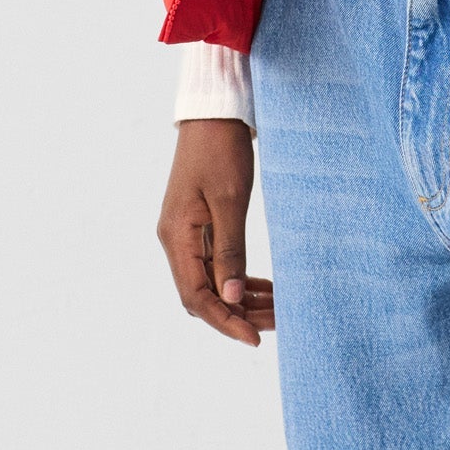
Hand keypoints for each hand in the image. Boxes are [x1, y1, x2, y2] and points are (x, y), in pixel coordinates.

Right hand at [157, 118, 273, 345]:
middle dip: (236, 313)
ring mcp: (184, 231)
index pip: (196, 298)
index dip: (225, 322)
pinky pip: (214, 262)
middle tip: (275, 323)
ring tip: (275, 308)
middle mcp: (174, 239)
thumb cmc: (221, 150)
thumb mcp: (231, 200)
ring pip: (210, 280)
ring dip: (239, 297)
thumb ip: (230, 251)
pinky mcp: (197, 222)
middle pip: (201, 295)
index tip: (254, 338)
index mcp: (175, 236)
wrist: (214, 111)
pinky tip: (261, 286)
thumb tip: (232, 299)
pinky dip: (236, 276)